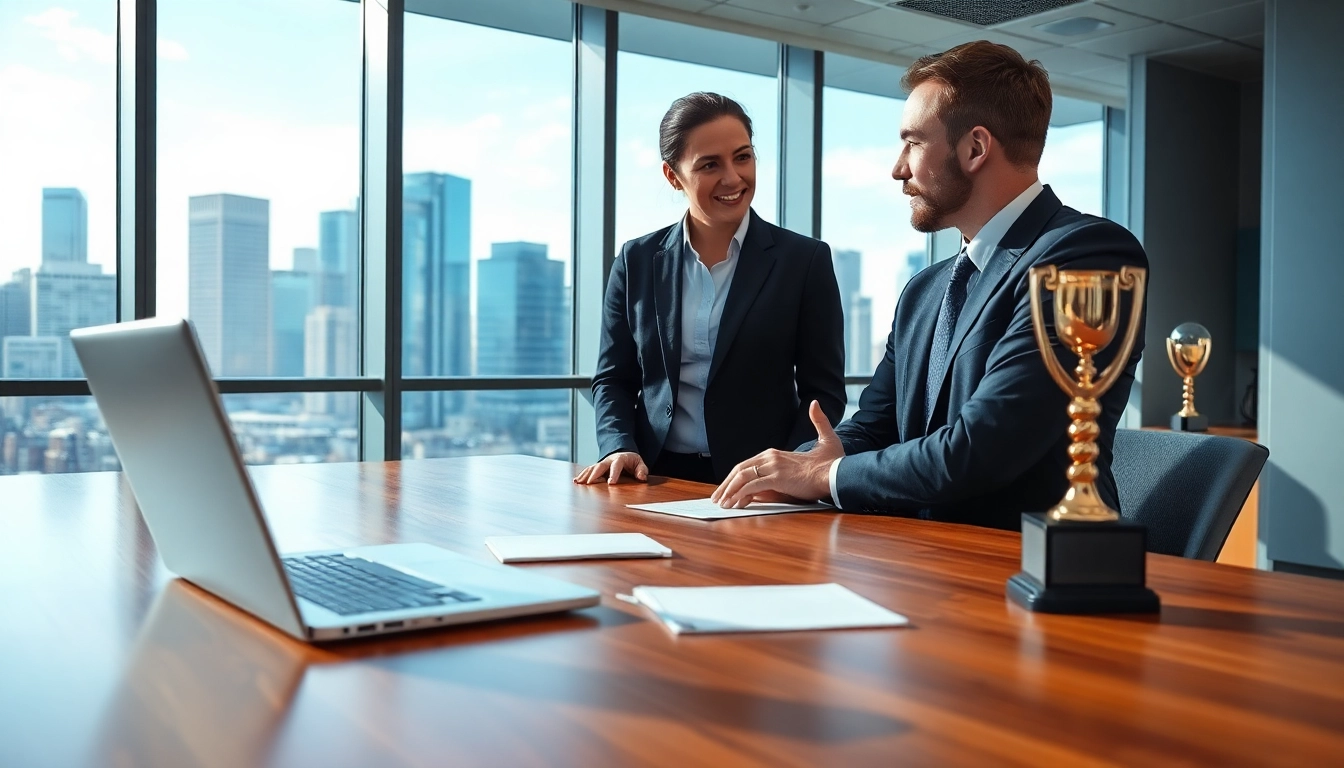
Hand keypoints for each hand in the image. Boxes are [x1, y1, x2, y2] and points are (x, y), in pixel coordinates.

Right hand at [574, 452, 648, 484]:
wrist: (625, 455)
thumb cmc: (633, 462)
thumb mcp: (640, 464)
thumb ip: (642, 470)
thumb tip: (642, 477)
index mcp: (620, 459)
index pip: (616, 465)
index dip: (614, 474)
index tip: (610, 483)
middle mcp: (609, 460)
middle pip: (600, 466)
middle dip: (594, 474)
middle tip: (589, 483)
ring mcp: (602, 463)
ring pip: (592, 468)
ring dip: (585, 475)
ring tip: (578, 482)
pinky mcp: (598, 468)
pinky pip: (589, 470)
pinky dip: (582, 475)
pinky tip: (576, 481)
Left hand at [710, 401, 842, 507]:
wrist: (839, 473)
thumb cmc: (834, 462)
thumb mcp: (825, 440)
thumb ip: (818, 422)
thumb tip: (814, 403)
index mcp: (776, 453)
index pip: (747, 464)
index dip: (735, 476)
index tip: (727, 488)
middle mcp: (771, 457)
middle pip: (740, 470)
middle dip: (726, 484)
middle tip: (718, 498)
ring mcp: (773, 467)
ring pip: (742, 478)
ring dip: (729, 491)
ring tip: (722, 503)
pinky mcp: (777, 478)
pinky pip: (752, 486)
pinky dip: (740, 494)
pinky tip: (735, 503)